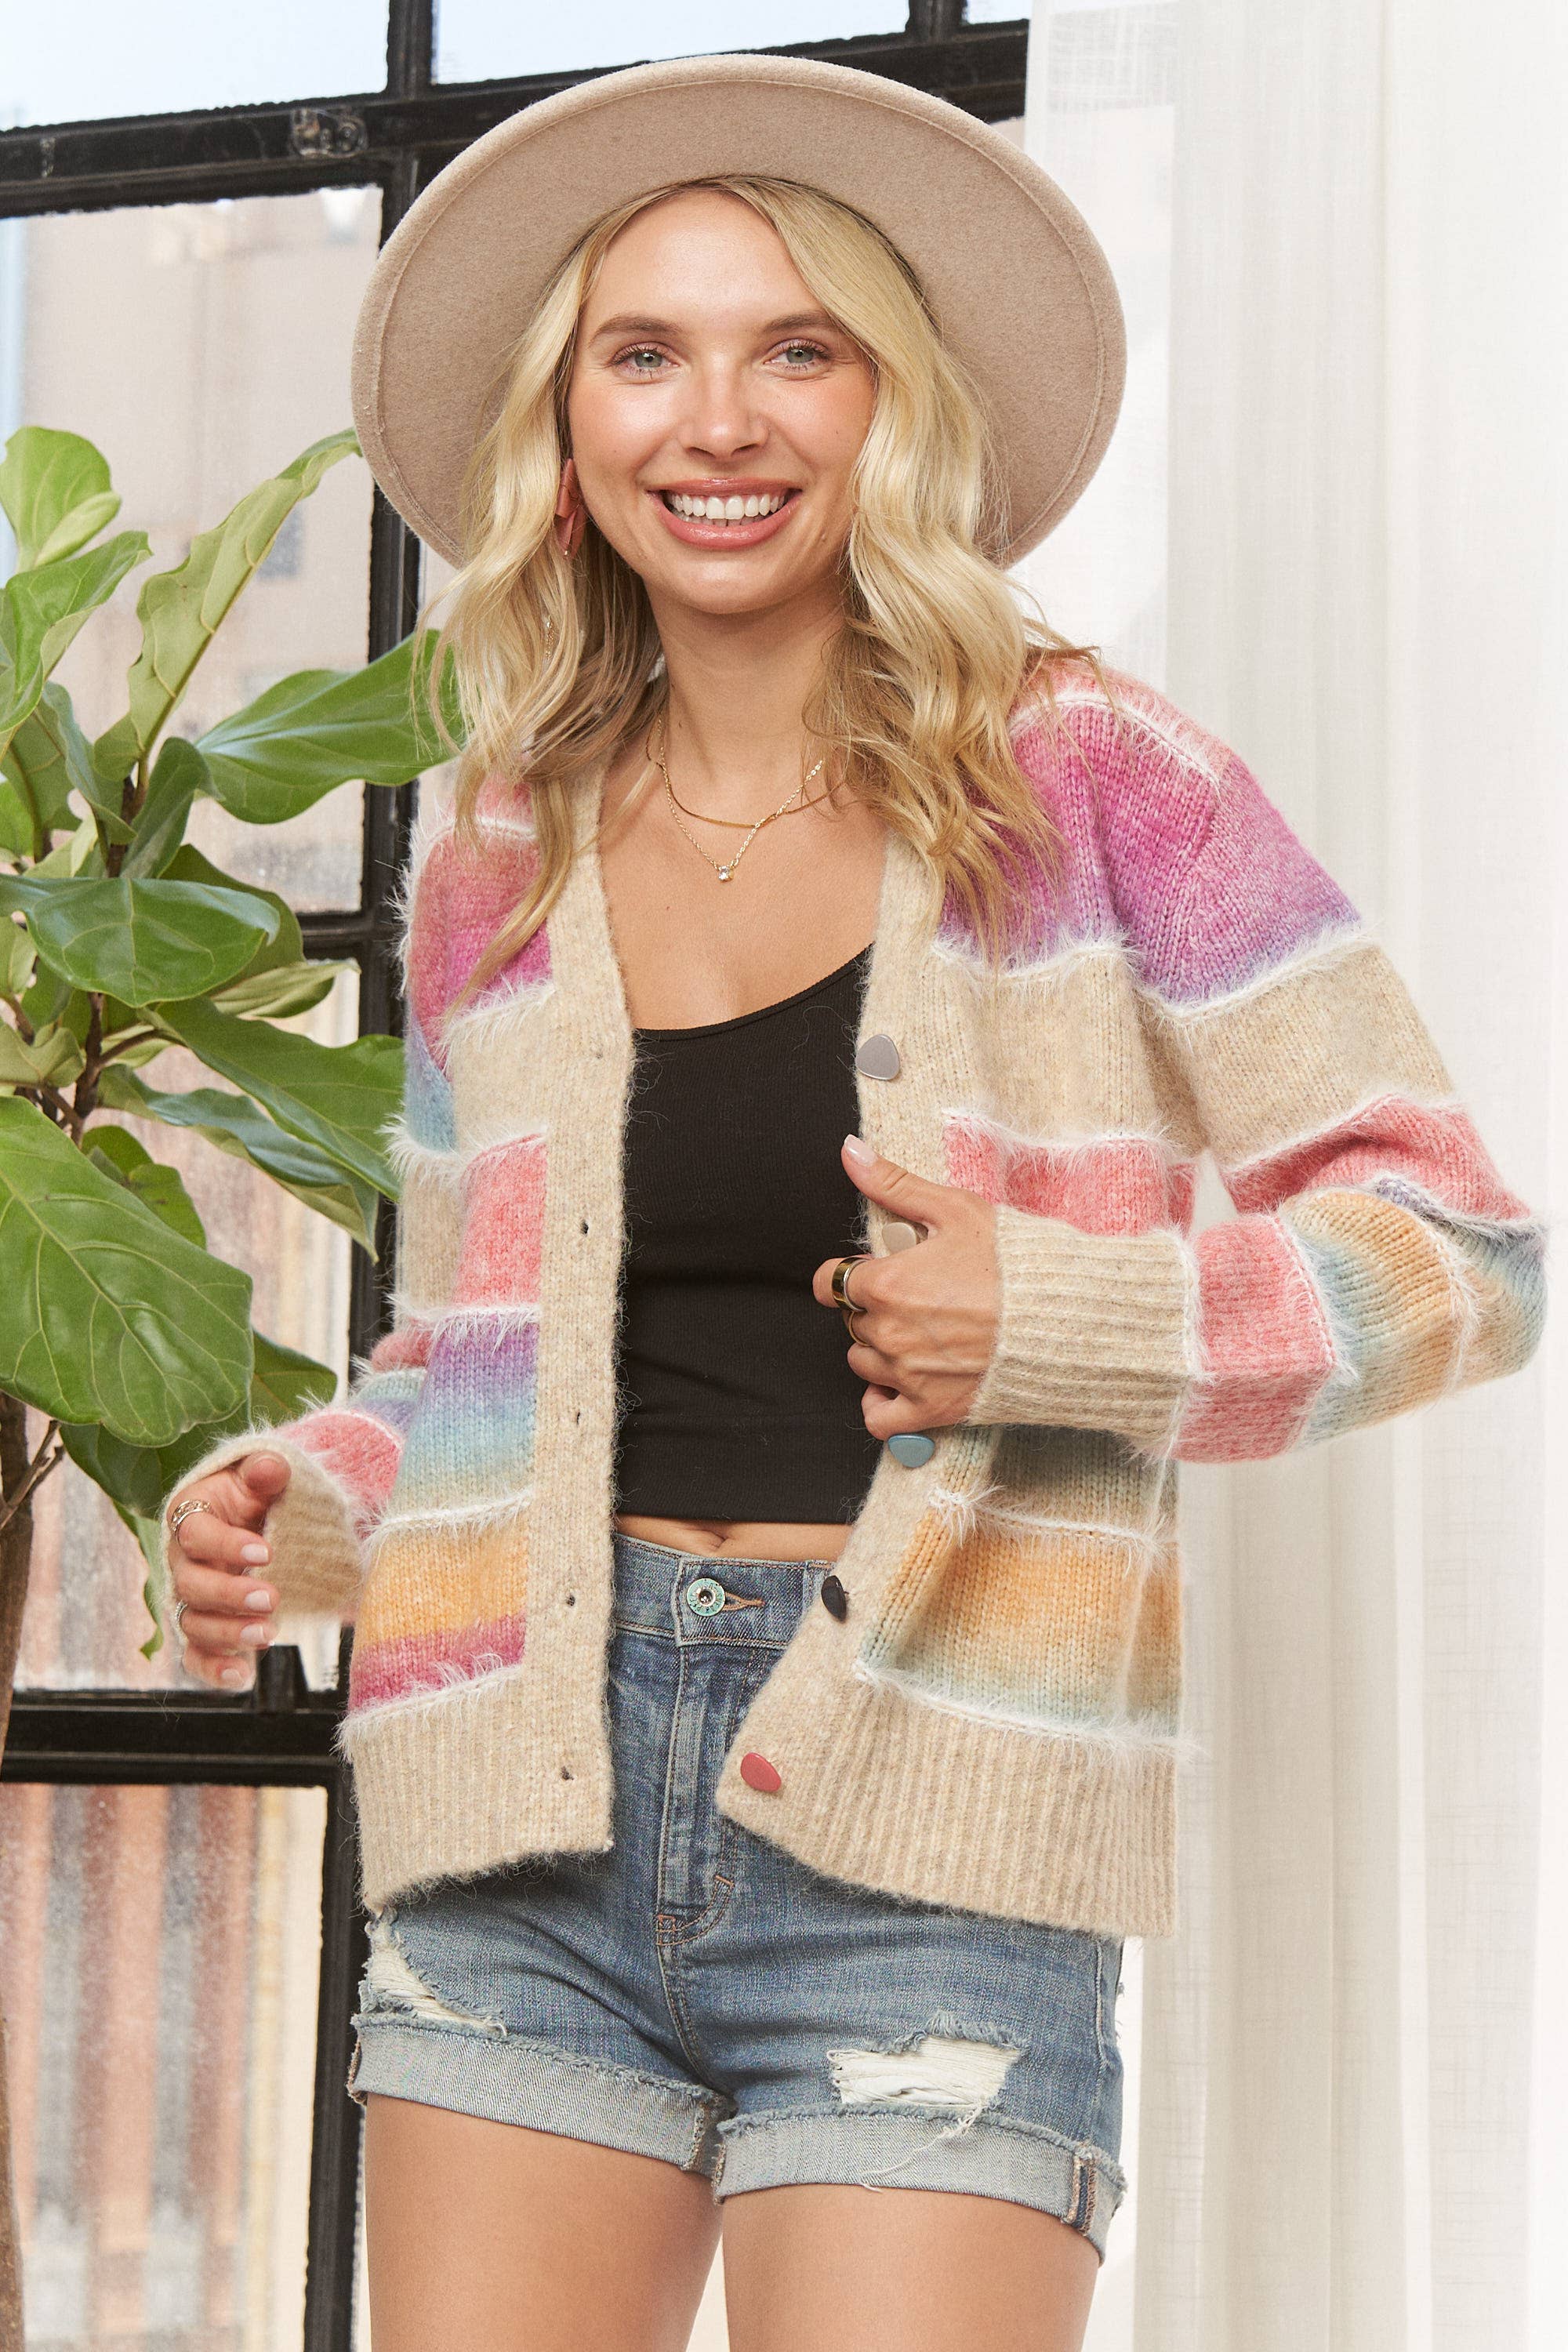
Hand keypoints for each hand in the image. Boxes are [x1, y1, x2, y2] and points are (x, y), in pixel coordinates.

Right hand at [166, 1452, 289, 1689]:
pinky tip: (242, 1678)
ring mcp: (190, 1599)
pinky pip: (196, 1656)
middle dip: (229, 1595)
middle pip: (191, 1585)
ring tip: (268, 1635)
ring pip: (193, 1623)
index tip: (267, 1554)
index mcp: (188, 1517)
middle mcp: (181, 1562)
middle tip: (271, 1599)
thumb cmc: (256, 1494)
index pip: (196, 1533)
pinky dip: (213, 1670)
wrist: (259, 1521)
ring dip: (227, 1634)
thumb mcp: (262, 1476)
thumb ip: (265, 1472)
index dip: (227, 1545)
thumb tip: (271, 1468)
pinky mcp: (203, 1630)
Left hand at [812, 1135, 998, 1439]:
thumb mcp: (955, 1210)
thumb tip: (850, 1152)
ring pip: (863, 1363)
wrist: (1068, 1319)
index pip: (831, 1282)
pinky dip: (881, 1403)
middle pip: (853, 1321)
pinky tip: (898, 1384)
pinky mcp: (930, 1410)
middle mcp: (888, 1332)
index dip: (851, 1274)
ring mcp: (907, 1375)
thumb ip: (895, 1185)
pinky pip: (878, 1417)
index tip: (875, 1272)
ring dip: (880, 1348)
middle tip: (917, 1297)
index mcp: (886, 1283)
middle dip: (875, 1307)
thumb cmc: (1017, 1262)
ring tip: (919, 1333)